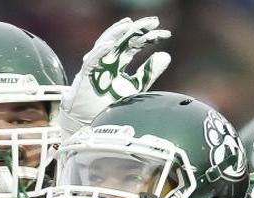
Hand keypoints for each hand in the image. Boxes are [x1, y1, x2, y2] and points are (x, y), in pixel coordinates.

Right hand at [58, 17, 171, 134]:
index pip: (136, 43)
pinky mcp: (87, 75)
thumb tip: (166, 55)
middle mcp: (109, 59)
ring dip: (117, 33)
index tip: (166, 34)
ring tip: (129, 24)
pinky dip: (99, 52)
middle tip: (154, 22)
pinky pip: (92, 61)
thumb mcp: (135, 85)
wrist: (90, 120)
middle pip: (123, 39)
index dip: (150, 37)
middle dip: (138, 29)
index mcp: (120, 61)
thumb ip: (149, 72)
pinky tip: (109, 44)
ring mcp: (98, 65)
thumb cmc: (109, 102)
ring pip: (106, 44)